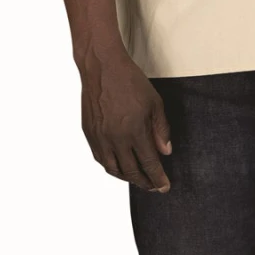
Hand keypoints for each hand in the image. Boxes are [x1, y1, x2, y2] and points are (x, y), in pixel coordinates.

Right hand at [78, 54, 173, 190]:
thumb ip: (161, 129)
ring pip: (113, 169)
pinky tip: (118, 166)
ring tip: (137, 179)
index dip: (158, 178)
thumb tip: (165, 152)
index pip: (149, 164)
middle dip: (144, 182)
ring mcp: (100, 137)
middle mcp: (115, 138)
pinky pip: (100, 158)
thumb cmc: (130, 81)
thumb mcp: (155, 103)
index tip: (164, 187)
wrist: (102, 67)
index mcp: (135, 131)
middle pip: (131, 172)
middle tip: (153, 186)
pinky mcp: (89, 133)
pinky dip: (111, 167)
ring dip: (127, 178)